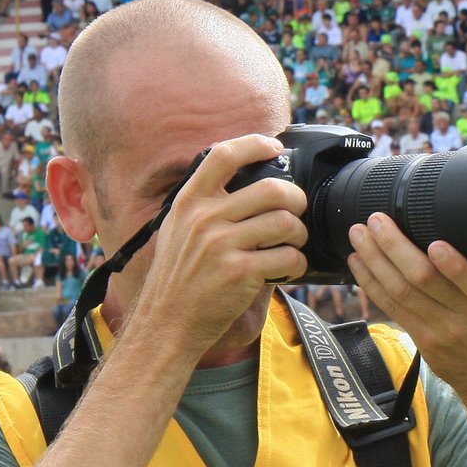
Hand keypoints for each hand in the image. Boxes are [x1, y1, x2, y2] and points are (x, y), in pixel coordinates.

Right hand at [127, 134, 307, 355]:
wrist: (167, 322)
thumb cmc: (179, 278)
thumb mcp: (178, 230)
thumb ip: (207, 206)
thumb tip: (253, 184)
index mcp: (189, 202)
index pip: (224, 155)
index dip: (255, 144)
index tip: (274, 147)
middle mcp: (204, 218)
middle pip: (271, 188)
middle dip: (295, 199)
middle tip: (296, 211)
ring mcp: (222, 245)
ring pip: (286, 222)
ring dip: (300, 234)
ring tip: (292, 245)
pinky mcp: (240, 273)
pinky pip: (289, 257)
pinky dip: (298, 264)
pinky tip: (288, 270)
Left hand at [346, 211, 466, 406]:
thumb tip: (449, 229)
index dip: (452, 265)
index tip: (435, 243)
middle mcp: (466, 317)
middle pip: (423, 281)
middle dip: (395, 247)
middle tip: (376, 221)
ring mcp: (441, 333)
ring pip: (400, 293)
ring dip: (374, 261)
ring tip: (358, 235)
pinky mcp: (423, 343)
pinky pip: (393, 309)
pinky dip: (372, 284)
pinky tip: (358, 264)